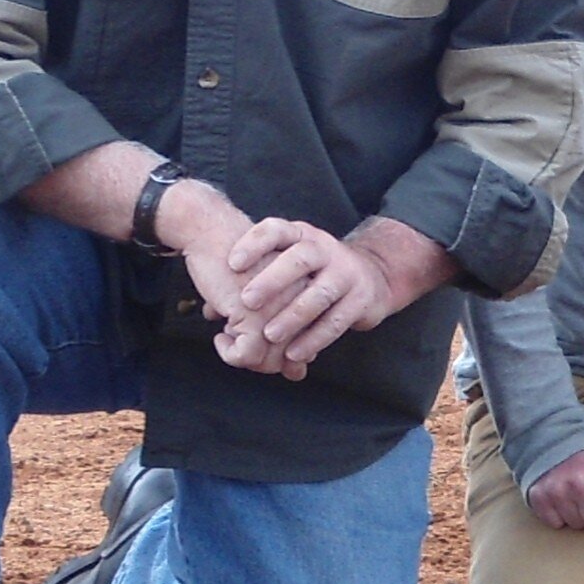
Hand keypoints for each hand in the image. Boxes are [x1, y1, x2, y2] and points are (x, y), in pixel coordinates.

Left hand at [212, 217, 396, 378]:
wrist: (372, 275)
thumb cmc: (312, 273)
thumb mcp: (287, 262)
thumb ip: (252, 281)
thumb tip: (210, 310)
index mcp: (301, 235)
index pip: (275, 230)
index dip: (254, 244)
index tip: (232, 263)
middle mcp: (324, 248)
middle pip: (299, 259)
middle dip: (272, 280)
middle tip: (247, 301)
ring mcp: (345, 273)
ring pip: (318, 294)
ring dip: (293, 316)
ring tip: (270, 335)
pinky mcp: (361, 300)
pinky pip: (336, 321)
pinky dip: (314, 339)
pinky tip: (294, 353)